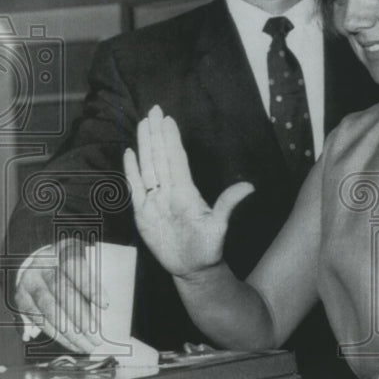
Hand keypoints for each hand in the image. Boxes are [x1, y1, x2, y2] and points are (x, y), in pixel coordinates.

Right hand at [13, 238, 105, 353]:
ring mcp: (30, 280)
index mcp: (64, 250)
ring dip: (69, 331)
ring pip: (49, 308)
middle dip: (81, 318)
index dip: (90, 286)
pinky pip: (38, 319)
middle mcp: (44, 263)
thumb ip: (97, 280)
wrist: (44, 261)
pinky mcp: (21, 297)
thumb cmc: (75, 266)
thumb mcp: (88, 262)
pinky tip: (71, 343)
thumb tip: (107, 310)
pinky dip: (56, 334)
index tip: (106, 305)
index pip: (76, 267)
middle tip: (97, 337)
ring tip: (86, 345)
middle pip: (62, 291)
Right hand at [123, 105, 252, 278]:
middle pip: (160, 156)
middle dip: (156, 133)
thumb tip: (250, 187)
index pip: (176, 158)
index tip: (167, 119)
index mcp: (186, 190)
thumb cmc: (208, 248)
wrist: (193, 268)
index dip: (171, 139)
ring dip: (144, 145)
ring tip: (142, 124)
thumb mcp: (219, 226)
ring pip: (147, 166)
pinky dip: (131, 170)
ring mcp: (155, 200)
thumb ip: (228, 204)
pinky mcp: (143, 213)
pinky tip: (129, 153)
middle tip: (153, 109)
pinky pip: (135, 187)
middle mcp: (169, 191)